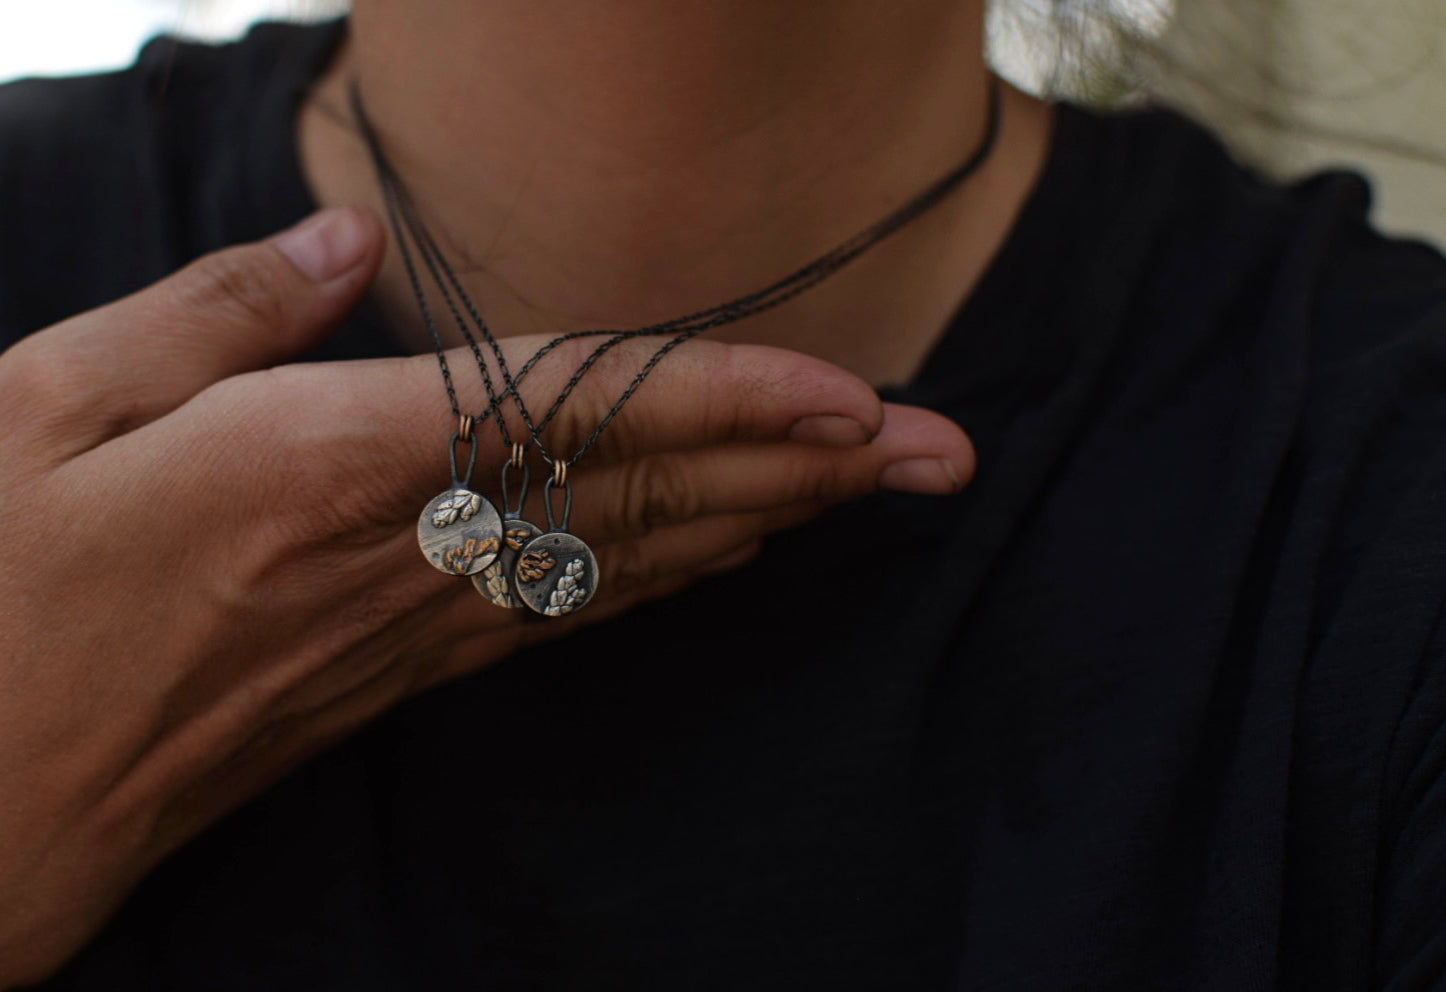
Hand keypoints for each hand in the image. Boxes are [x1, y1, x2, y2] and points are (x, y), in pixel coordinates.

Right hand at [0, 208, 972, 984]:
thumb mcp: (45, 403)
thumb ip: (220, 309)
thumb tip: (349, 242)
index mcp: (321, 459)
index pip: (576, 411)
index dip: (727, 398)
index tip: (848, 393)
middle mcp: (402, 551)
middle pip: (647, 492)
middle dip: (804, 464)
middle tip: (939, 450)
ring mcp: (414, 627)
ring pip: (632, 557)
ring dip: (765, 513)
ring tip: (873, 487)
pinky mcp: (399, 675)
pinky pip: (570, 610)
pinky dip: (670, 571)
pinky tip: (728, 551)